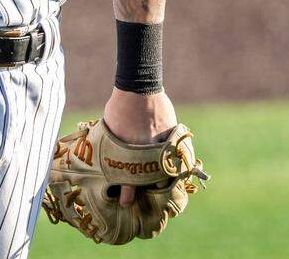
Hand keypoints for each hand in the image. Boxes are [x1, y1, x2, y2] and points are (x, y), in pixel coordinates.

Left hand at [102, 87, 177, 206]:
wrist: (138, 86)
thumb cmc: (118, 106)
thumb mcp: (110, 129)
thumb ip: (115, 146)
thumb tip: (113, 157)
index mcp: (128, 152)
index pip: (128, 182)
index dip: (127, 194)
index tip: (125, 202)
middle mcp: (146, 151)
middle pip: (151, 180)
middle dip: (148, 188)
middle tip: (146, 192)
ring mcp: (161, 143)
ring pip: (166, 170)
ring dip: (163, 176)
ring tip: (160, 181)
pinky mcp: (173, 134)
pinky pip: (177, 153)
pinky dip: (176, 159)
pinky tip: (175, 165)